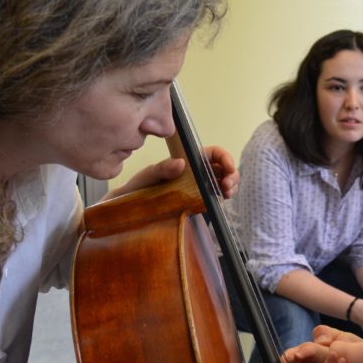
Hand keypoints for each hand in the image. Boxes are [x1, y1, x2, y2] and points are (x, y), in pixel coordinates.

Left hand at [99, 146, 237, 201]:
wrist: (130, 208)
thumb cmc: (138, 188)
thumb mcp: (148, 175)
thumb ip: (162, 168)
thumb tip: (181, 163)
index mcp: (188, 161)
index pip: (213, 153)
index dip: (225, 157)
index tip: (228, 168)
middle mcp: (196, 172)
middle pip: (223, 168)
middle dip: (231, 174)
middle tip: (226, 185)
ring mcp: (199, 187)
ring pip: (223, 181)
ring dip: (231, 185)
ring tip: (226, 192)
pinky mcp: (198, 202)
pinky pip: (216, 197)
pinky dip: (223, 197)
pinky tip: (222, 199)